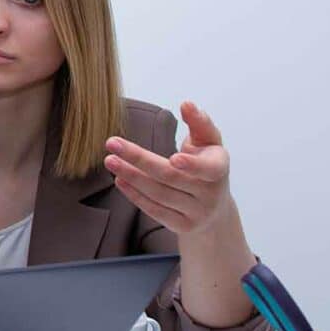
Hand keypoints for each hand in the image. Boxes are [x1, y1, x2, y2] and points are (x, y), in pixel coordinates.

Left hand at [103, 102, 235, 238]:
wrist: (215, 210)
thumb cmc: (207, 166)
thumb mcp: (209, 143)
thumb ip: (200, 123)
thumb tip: (187, 104)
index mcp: (219, 170)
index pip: (207, 169)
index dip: (191, 165)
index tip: (173, 157)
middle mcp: (210, 194)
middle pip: (170, 177)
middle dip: (139, 159)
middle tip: (112, 143)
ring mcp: (196, 213)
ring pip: (159, 194)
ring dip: (131, 176)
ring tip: (110, 160)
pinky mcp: (182, 226)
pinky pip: (155, 210)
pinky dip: (135, 194)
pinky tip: (119, 179)